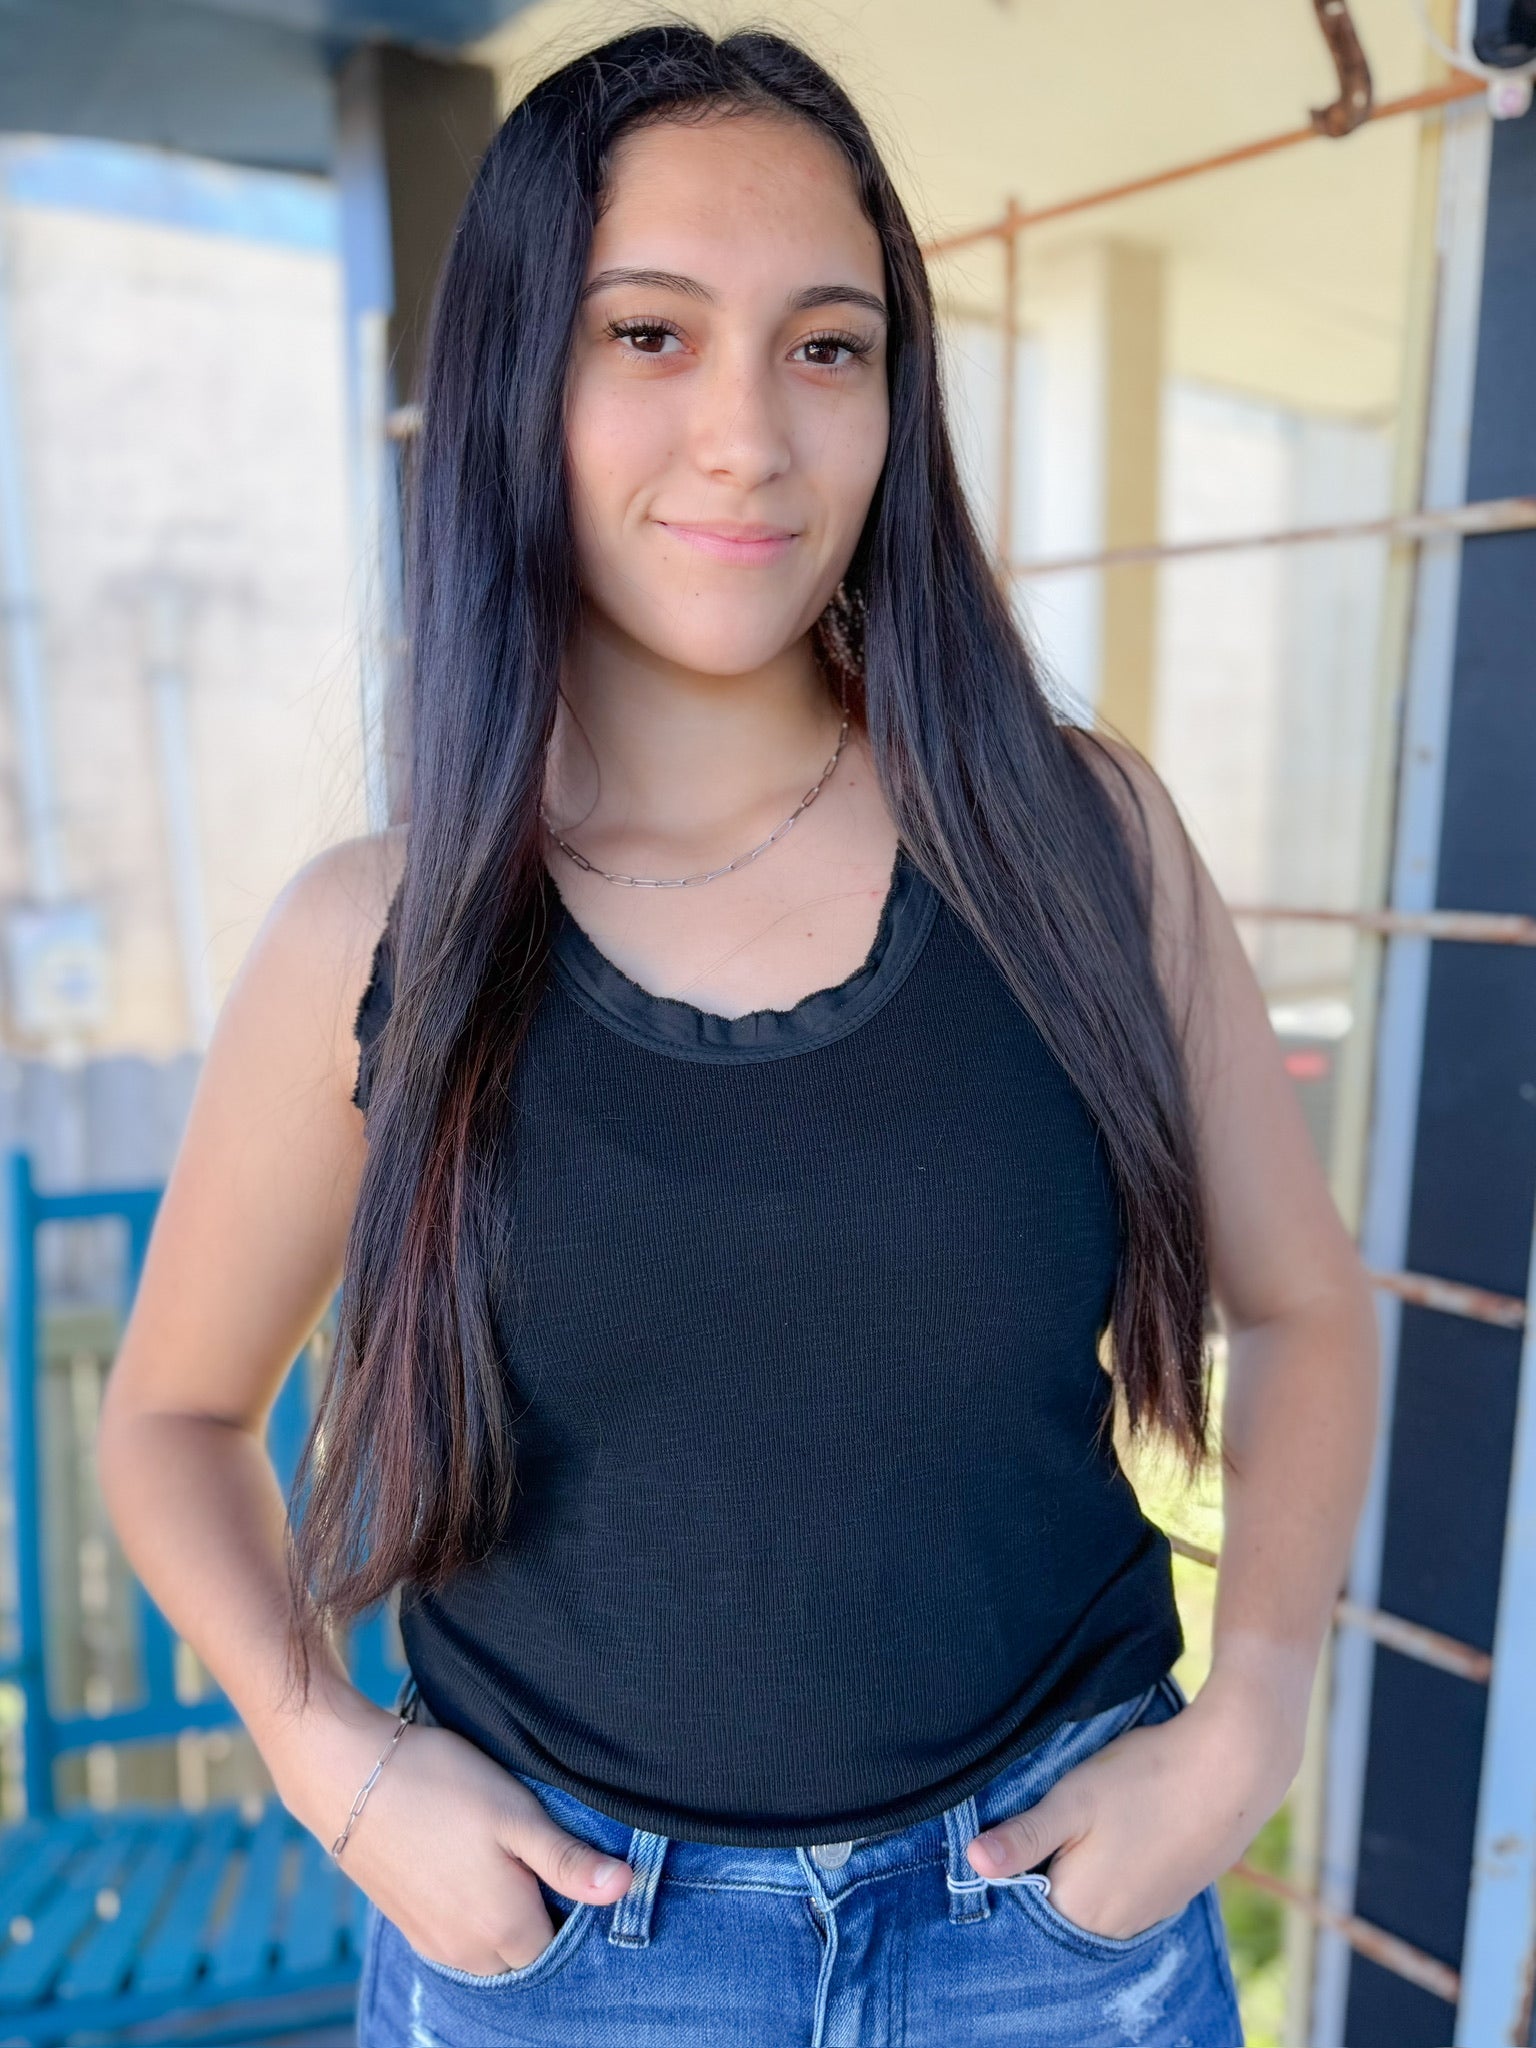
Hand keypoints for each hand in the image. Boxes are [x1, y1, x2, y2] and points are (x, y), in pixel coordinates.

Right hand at [273, 1691, 633, 1974]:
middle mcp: (470, 1954)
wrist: (348, 1776)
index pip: (563, 1942)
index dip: (573, 1902)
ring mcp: (434, 1945)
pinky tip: (468, 1865)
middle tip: (536, 1851)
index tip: (568, 1857)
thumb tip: (625, 1887)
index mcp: (506, 1930)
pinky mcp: (408, 1928)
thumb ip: (570, 1861)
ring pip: (492, 1949)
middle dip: (541, 1913)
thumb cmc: (441, 1787)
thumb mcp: (517, 1815)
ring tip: (502, 1854)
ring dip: (505, 1915)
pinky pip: (459, 1941)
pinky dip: (473, 1914)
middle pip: (527, 1952)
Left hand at [965, 1674, 1303, 1941]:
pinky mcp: (1174, 1894)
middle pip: (1058, 1904)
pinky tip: (1123, 1827)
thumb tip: (973, 1865)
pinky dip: (1115, 1865)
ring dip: (1082, 1864)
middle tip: (1054, 1815)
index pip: (1023, 1905)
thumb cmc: (1145, 1779)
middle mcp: (1116, 1927)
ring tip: (1091, 1817)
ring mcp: (1149, 1913)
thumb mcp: (1071, 1800)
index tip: (1016, 1827)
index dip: (1014, 1865)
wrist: (1233, 1768)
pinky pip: (1126, 1890)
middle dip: (1047, 1866)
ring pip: (1093, 1895)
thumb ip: (1023, 1837)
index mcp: (1082, 1911)